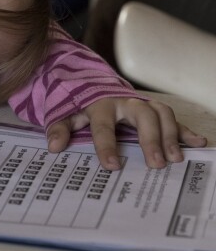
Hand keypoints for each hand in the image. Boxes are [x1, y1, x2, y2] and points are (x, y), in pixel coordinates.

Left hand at [46, 98, 206, 170]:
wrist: (92, 84)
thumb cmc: (80, 105)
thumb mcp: (65, 115)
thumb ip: (59, 129)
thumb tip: (53, 147)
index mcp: (100, 104)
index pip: (103, 126)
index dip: (106, 146)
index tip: (111, 166)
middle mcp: (125, 102)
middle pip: (142, 116)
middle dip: (150, 138)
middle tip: (156, 163)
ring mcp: (142, 104)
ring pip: (161, 114)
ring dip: (171, 135)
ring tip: (175, 159)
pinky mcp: (154, 109)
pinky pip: (174, 117)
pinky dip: (186, 130)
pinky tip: (198, 143)